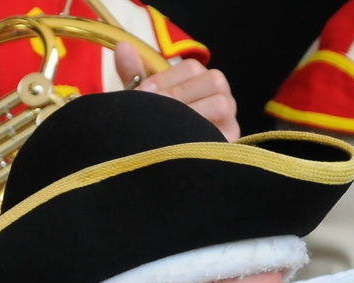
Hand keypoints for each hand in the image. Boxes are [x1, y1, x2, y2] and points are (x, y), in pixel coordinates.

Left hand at [114, 41, 238, 140]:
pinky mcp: (230, 144)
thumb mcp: (143, 100)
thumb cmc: (154, 127)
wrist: (156, 165)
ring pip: (222, 103)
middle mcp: (220, 97)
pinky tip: (178, 142)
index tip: (144, 93)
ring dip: (192, 113)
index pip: (192, 67)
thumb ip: (134, 73)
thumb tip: (123, 46)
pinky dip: (199, 134)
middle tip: (155, 110)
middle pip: (213, 80)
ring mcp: (229, 121)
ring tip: (169, 126)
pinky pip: (222, 134)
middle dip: (179, 94)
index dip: (166, 78)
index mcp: (200, 81)